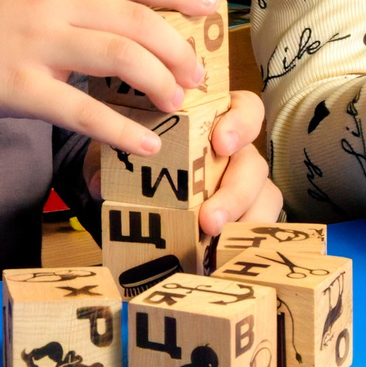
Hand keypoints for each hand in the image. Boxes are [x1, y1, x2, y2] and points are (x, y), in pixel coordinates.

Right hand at [0, 0, 220, 156]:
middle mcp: (52, 3)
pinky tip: (146, 142)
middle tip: (196, 73)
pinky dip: (121, 130)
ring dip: (158, 81)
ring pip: (119, 58)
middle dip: (176, 48)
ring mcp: (36, 44)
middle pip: (135, 20)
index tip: (212, 5)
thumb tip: (141, 14)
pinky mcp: (21, 88)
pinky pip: (82, 111)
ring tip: (177, 101)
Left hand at [83, 91, 282, 235]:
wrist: (143, 200)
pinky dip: (242, 243)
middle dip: (235, 192)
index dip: (240, 123)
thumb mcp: (127, 157)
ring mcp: (247, 186)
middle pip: (254, 164)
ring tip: (213, 242)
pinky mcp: (248, 216)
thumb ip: (115, 162)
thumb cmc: (145, 165)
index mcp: (215, 123)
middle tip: (210, 219)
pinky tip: (220, 257)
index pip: (245, 110)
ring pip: (264, 199)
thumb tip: (101, 183)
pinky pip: (258, 229)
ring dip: (240, 224)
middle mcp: (239, 153)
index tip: (221, 143)